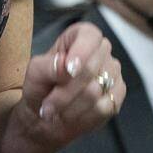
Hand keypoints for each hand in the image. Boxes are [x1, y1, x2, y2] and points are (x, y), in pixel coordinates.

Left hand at [21, 21, 125, 149]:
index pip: (89, 36)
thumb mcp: (35, 73)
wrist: (45, 115)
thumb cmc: (41, 87)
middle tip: (47, 105)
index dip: (81, 52)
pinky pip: (104, 108)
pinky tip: (70, 117)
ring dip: (70, 107)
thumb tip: (65, 65)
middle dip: (65, 92)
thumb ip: (48, 66)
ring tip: (55, 112)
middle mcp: (101, 51)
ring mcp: (112, 73)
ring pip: (95, 92)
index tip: (69, 70)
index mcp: (81, 36)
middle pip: (91, 69)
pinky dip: (82, 117)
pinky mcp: (117, 96)